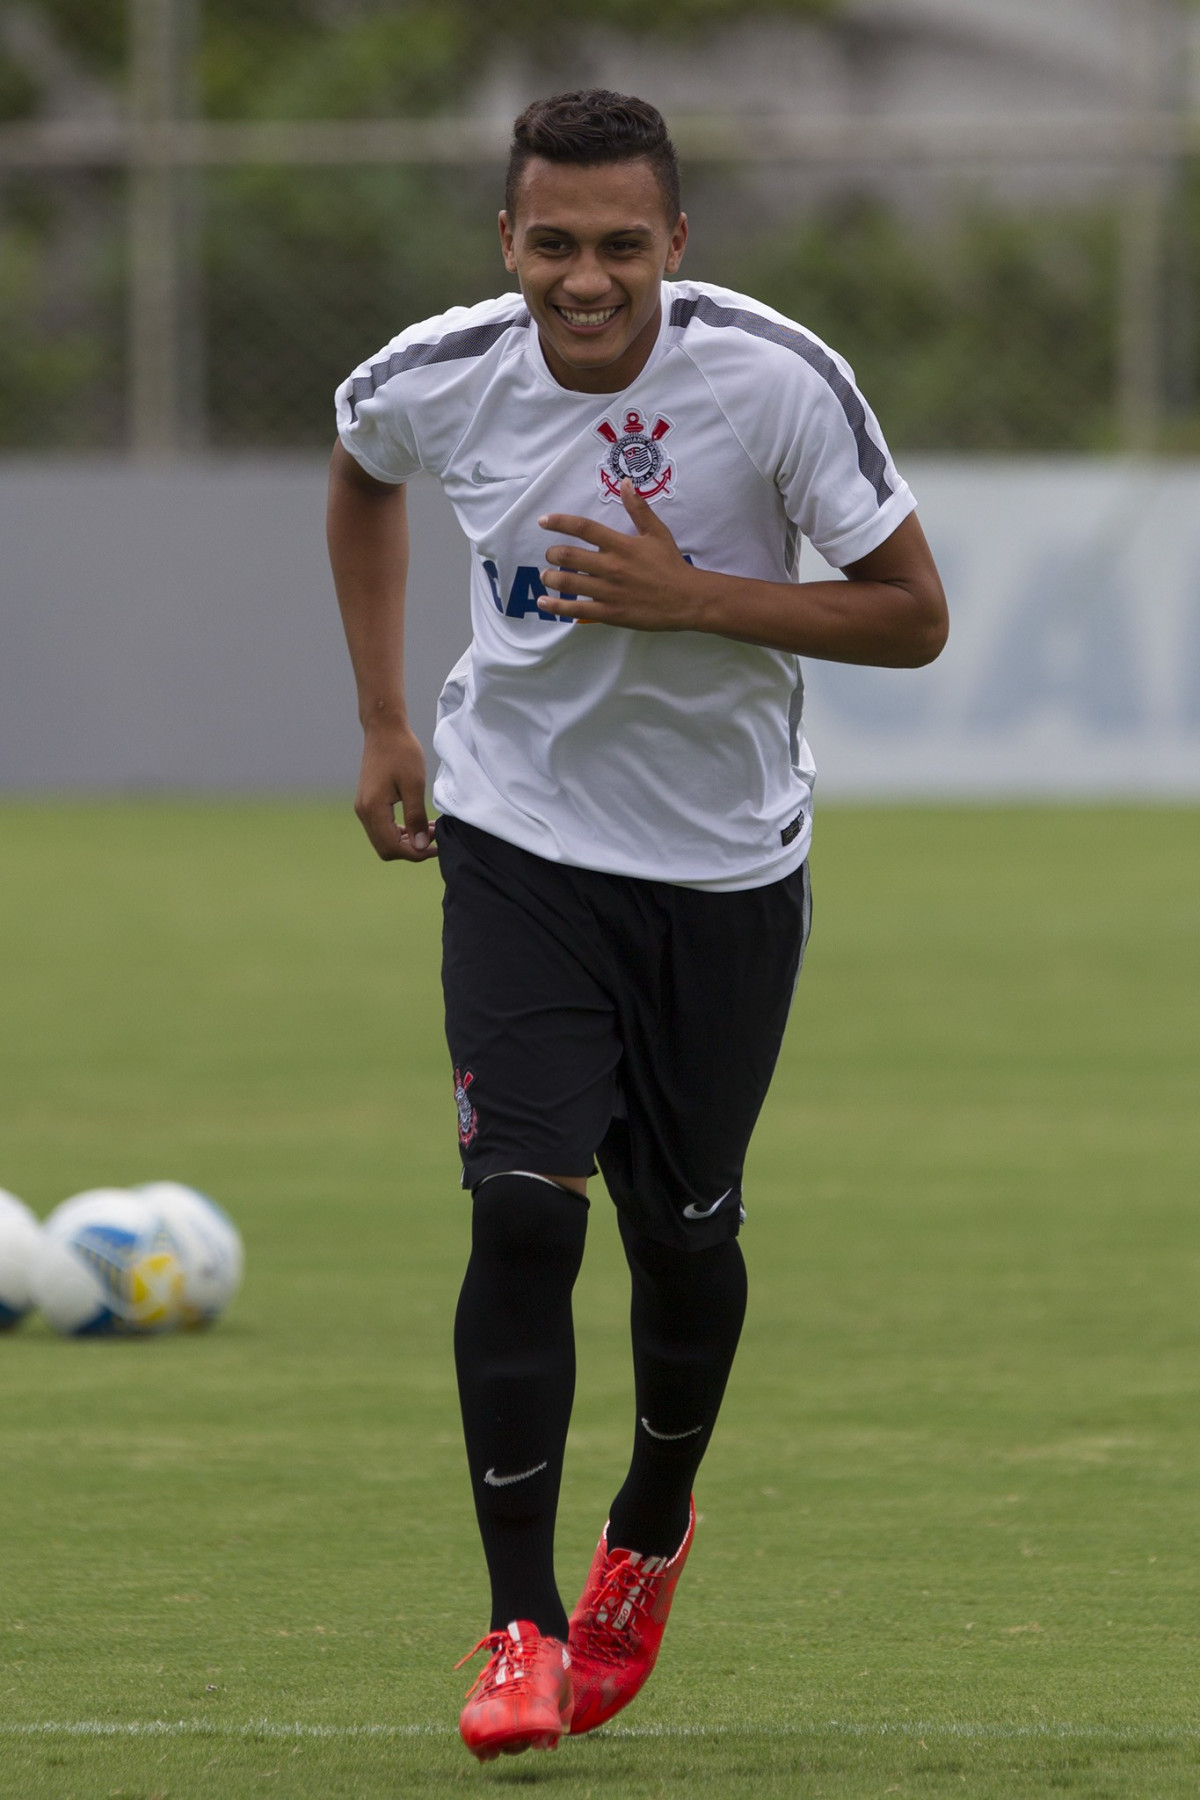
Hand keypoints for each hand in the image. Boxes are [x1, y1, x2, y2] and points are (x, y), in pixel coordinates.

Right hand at [354, 720, 437, 861]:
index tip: (436, 845)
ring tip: (428, 829)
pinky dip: (399, 831)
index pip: (392, 847)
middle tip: (433, 838)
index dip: (416, 853)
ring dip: (406, 841)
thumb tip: (420, 846)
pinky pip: (381, 828)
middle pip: (385, 849)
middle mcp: (363, 812)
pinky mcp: (367, 802)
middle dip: (411, 849)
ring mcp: (363, 807)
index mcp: (373, 809)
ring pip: (383, 840)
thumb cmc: (402, 752)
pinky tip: (417, 822)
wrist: (384, 730)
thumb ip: (415, 817)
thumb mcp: (415, 785)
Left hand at [538, 479, 701, 630]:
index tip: (543, 521)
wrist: (687, 599)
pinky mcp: (609, 613)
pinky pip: (577, 609)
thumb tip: (626, 483)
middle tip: (550, 555)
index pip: (584, 528)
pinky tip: (543, 602)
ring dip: (550, 578)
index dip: (560, 522)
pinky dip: (556, 606)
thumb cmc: (671, 565)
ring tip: (546, 576)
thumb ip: (638, 508)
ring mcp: (609, 591)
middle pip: (569, 556)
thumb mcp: (657, 532)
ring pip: (568, 582)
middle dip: (552, 554)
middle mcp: (611, 566)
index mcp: (621, 544)